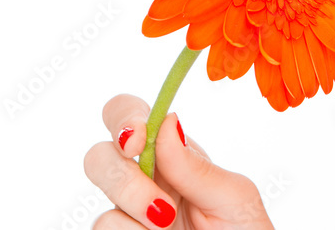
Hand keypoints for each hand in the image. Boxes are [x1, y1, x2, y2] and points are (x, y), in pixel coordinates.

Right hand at [84, 93, 275, 229]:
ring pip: (103, 202)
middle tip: (163, 209)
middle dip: (123, 177)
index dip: (124, 117)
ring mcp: (129, 217)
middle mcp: (144, 182)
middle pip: (100, 155)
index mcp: (173, 157)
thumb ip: (197, 166)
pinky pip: (104, 229)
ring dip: (136, 214)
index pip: (131, 116)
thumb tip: (167, 121)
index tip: (135, 139)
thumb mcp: (234, 199)